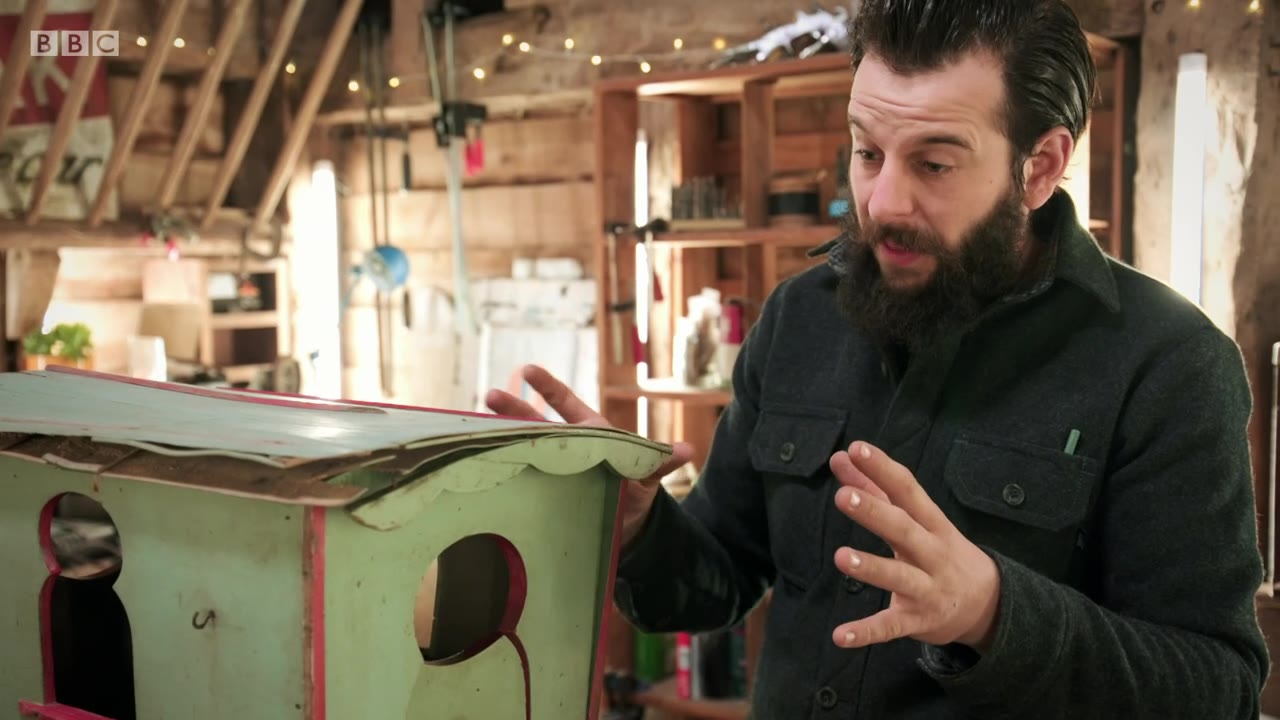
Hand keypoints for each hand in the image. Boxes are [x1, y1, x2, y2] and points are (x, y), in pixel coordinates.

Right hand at [484, 364, 692, 546]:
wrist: (627, 527)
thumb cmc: (636, 491)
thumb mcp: (648, 474)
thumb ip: (660, 460)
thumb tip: (687, 450)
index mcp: (590, 434)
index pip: (568, 406)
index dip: (550, 388)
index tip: (529, 370)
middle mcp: (567, 448)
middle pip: (537, 425)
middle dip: (515, 411)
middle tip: (490, 397)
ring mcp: (554, 470)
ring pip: (526, 450)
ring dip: (503, 441)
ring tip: (477, 433)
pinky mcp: (547, 493)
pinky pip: (525, 481)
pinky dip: (507, 476)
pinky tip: (484, 472)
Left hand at [828, 441, 1000, 651]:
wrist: (986, 604)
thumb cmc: (938, 550)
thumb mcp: (915, 519)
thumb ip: (874, 488)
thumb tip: (841, 457)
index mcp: (931, 522)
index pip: (907, 490)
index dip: (883, 470)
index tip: (857, 449)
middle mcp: (932, 553)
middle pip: (904, 530)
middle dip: (875, 514)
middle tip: (844, 496)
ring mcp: (927, 588)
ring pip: (899, 577)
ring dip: (872, 568)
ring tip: (842, 557)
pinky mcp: (917, 621)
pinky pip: (890, 626)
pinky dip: (865, 632)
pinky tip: (838, 635)